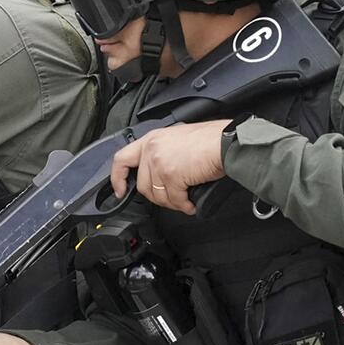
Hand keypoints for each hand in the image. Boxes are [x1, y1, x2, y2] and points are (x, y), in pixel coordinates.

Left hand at [109, 119, 229, 215]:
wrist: (225, 141)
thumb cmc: (209, 140)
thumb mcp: (176, 139)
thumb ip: (162, 154)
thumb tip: (159, 175)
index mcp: (152, 139)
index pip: (122, 159)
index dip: (118, 178)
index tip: (120, 190)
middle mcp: (152, 149)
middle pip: (143, 185)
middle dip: (157, 197)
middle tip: (172, 199)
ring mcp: (160, 162)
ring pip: (158, 195)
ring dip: (173, 202)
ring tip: (185, 201)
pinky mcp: (171, 175)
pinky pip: (174, 199)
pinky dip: (184, 205)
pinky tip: (191, 204)